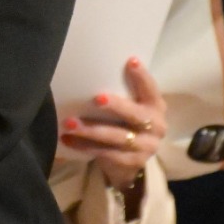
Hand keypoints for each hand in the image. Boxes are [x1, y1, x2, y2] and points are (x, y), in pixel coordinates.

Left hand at [60, 56, 167, 191]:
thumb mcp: (130, 106)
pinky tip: (68, 139)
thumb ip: (121, 91)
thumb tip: (88, 68)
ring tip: (69, 123)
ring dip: (91, 130)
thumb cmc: (125, 122)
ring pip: (117, 137)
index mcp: (155, 106)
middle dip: (117, 106)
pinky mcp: (132, 162)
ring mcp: (146, 147)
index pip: (151, 89)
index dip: (142, 76)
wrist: (130, 159)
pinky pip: (106, 153)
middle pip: (135, 115)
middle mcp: (156, 126)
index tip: (130, 61)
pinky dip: (84, 146)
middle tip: (97, 98)